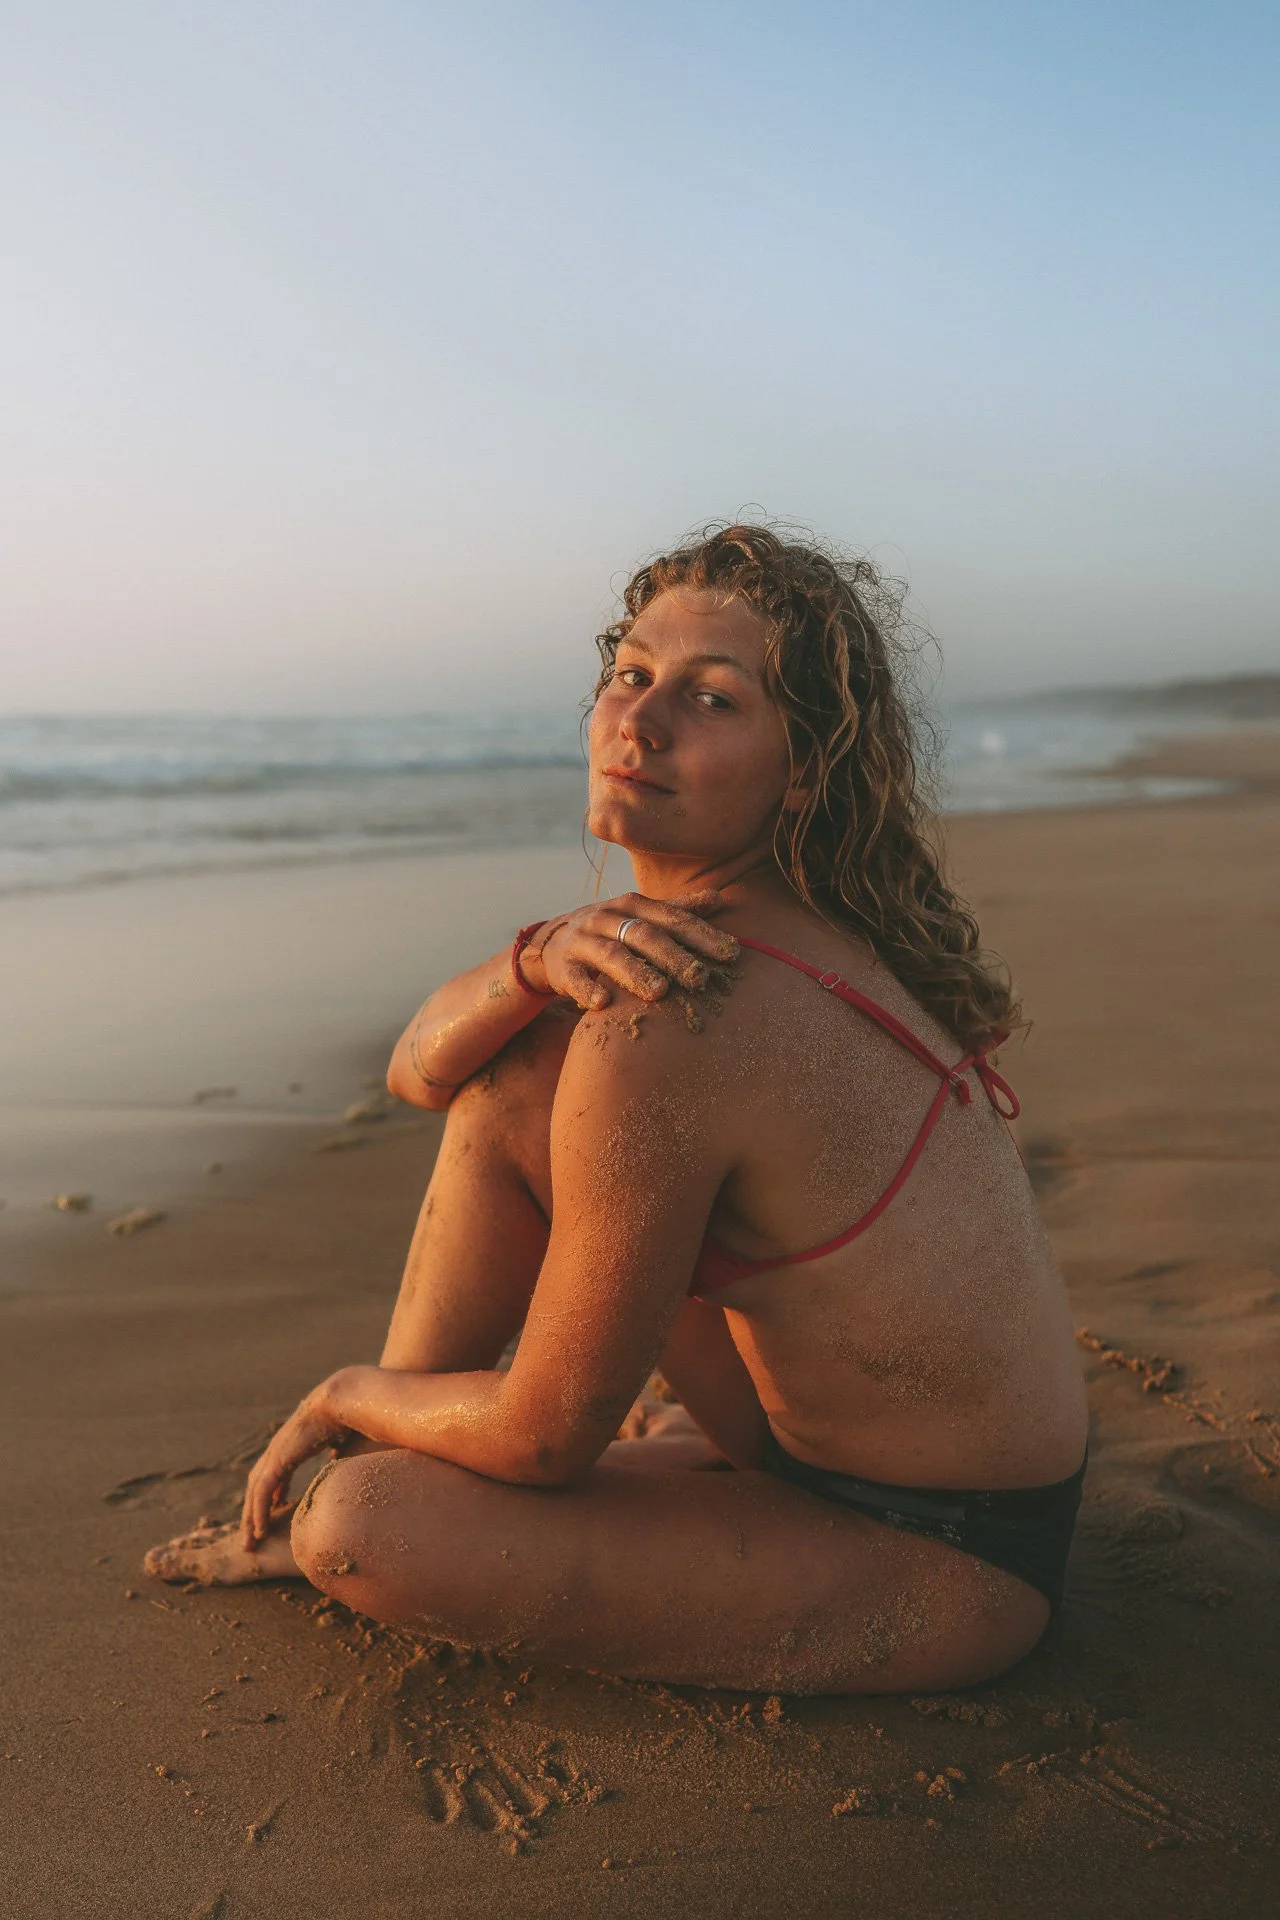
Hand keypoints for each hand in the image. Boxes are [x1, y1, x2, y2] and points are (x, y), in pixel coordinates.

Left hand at [240, 1377, 350, 1547]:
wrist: (342, 1402)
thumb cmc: (348, 1418)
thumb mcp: (341, 1444)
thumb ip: (338, 1456)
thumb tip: (347, 1467)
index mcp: (291, 1445)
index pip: (272, 1474)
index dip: (270, 1494)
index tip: (273, 1510)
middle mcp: (278, 1449)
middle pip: (257, 1486)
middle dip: (252, 1512)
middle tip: (251, 1536)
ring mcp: (275, 1453)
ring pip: (255, 1492)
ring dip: (251, 1518)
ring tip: (251, 1541)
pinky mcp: (278, 1459)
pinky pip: (263, 1491)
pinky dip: (259, 1512)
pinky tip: (259, 1529)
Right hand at [519, 890, 738, 1010]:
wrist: (552, 940)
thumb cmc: (612, 929)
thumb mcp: (641, 915)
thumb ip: (678, 909)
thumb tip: (719, 899)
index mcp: (633, 906)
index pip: (673, 919)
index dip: (703, 934)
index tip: (732, 954)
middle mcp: (608, 918)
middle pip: (645, 936)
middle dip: (674, 957)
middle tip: (701, 978)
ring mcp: (583, 942)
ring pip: (611, 955)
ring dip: (635, 972)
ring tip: (659, 992)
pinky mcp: (563, 967)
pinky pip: (574, 979)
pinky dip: (587, 990)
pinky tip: (603, 1003)